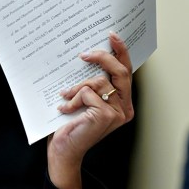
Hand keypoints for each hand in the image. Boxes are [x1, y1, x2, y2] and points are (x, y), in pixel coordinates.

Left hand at [48, 31, 134, 188]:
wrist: (62, 151)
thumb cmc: (69, 126)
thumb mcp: (82, 101)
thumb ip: (91, 85)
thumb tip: (85, 57)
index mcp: (122, 103)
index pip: (126, 73)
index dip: (121, 53)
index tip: (112, 36)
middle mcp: (124, 109)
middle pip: (120, 72)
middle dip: (103, 58)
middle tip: (84, 53)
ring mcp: (118, 113)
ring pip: (99, 82)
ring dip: (77, 87)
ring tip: (65, 96)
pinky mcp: (106, 115)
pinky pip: (88, 93)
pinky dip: (73, 99)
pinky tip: (64, 109)